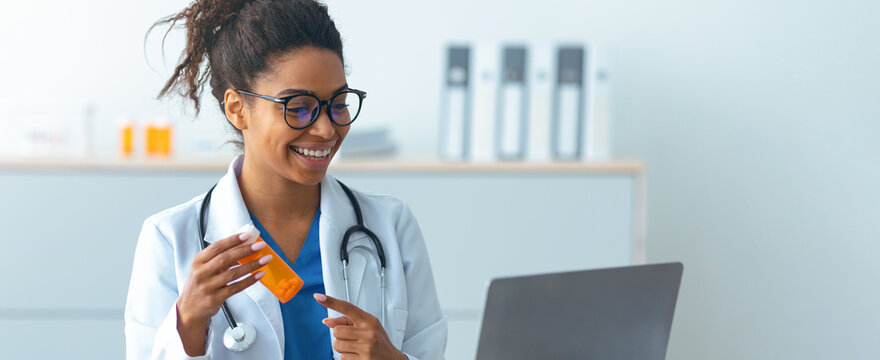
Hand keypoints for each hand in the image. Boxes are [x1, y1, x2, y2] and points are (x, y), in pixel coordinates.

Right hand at [176, 231, 270, 355]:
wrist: (189, 309)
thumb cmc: (200, 284)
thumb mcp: (203, 268)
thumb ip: (219, 257)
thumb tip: (243, 244)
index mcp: (198, 261)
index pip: (217, 247)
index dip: (233, 240)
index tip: (247, 235)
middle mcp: (201, 273)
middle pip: (226, 258)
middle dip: (245, 250)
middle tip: (260, 245)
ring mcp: (208, 287)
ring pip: (233, 273)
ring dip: (252, 265)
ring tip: (265, 259)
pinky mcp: (215, 298)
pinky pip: (236, 287)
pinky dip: (249, 280)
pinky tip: (259, 274)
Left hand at [315, 293, 407, 359]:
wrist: (392, 359)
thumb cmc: (378, 341)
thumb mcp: (367, 327)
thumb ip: (347, 322)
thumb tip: (327, 321)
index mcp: (370, 320)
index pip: (348, 308)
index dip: (331, 302)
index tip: (318, 296)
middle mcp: (369, 333)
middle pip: (337, 330)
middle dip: (340, 336)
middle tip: (352, 339)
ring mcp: (367, 348)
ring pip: (337, 345)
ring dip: (342, 347)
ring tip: (355, 348)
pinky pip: (342, 358)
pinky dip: (347, 357)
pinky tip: (358, 356)